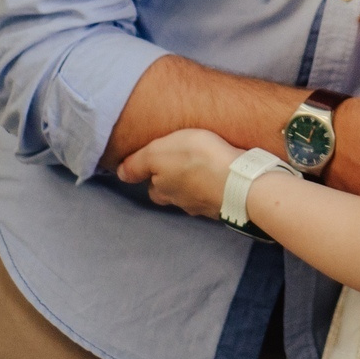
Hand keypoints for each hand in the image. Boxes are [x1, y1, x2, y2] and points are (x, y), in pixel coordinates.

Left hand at [116, 128, 243, 218]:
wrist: (239, 182)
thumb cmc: (197, 160)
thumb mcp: (160, 152)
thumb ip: (138, 163)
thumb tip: (120, 174)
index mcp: (163, 190)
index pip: (152, 186)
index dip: (154, 172)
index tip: (161, 159)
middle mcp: (181, 203)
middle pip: (172, 193)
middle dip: (175, 182)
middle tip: (184, 162)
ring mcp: (205, 206)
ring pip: (195, 195)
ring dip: (197, 183)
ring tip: (205, 167)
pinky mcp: (227, 203)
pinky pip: (216, 194)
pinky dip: (216, 187)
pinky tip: (223, 177)